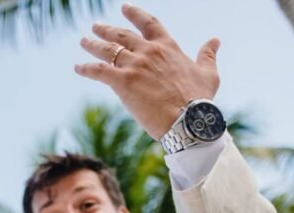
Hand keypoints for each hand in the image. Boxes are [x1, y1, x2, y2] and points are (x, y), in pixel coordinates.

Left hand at [75, 4, 219, 138]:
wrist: (187, 121)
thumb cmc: (200, 101)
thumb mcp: (208, 74)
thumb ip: (208, 55)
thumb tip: (215, 40)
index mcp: (168, 47)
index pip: (148, 23)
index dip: (134, 14)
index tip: (124, 7)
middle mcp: (149, 51)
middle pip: (122, 35)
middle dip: (107, 29)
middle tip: (95, 27)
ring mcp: (134, 65)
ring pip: (107, 50)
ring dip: (93, 44)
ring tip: (84, 41)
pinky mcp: (122, 82)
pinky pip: (98, 71)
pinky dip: (86, 68)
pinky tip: (77, 67)